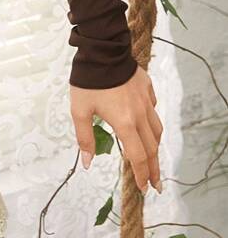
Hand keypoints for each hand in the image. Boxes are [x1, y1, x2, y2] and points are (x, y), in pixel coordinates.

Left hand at [70, 63, 162, 194]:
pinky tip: (146, 125)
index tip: (143, 188)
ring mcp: (146, 101)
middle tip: (155, 185)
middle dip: (153, 169)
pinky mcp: (147, 88)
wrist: (102, 50)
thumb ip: (85, 137)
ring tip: (154, 160)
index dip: (140, 175)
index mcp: (124, 123)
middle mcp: (140, 115)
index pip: (138, 157)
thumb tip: (87, 163)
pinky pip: (153, 110)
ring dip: (156, 148)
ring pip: (157, 130)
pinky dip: (152, 122)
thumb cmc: (88, 81)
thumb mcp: (79, 110)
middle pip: (152, 148)